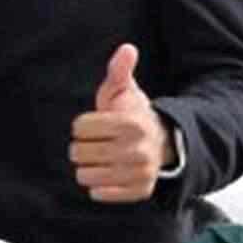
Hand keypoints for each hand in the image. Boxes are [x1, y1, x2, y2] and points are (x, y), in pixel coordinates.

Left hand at [70, 44, 162, 202]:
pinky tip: (109, 174)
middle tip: (98, 142)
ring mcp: (139, 174)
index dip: (82, 125)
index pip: (79, 128)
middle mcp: (137, 151)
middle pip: (78, 152)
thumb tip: (127, 48)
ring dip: (87, 167)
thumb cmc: (133, 114)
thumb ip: (120, 71)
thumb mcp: (125, 91)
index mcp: (130, 124)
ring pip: (84, 175)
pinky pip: (98, 194)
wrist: (163, 143)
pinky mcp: (138, 192)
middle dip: (82, 146)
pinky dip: (98, 186)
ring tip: (102, 158)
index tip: (96, 124)